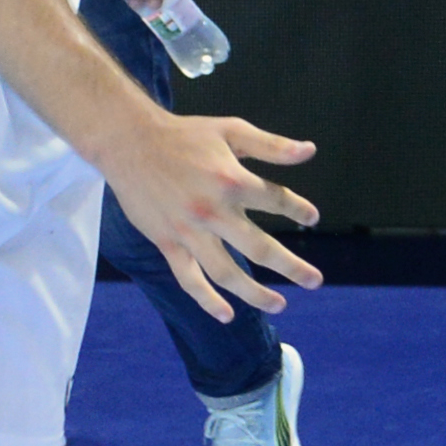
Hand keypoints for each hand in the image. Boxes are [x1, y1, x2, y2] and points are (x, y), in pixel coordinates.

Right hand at [102, 106, 322, 320]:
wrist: (129, 143)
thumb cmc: (185, 135)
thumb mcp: (231, 130)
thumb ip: (272, 145)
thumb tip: (310, 152)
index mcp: (232, 180)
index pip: (277, 201)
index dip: (299, 211)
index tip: (312, 219)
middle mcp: (213, 211)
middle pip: (260, 248)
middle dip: (291, 267)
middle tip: (315, 281)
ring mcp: (189, 231)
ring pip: (226, 273)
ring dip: (255, 293)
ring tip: (280, 305)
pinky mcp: (167, 243)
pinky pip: (189, 278)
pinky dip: (207, 300)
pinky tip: (227, 315)